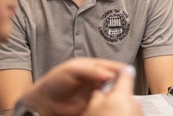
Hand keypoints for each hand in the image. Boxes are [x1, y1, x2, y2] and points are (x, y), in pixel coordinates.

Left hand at [18, 58, 137, 115]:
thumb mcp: (72, 69)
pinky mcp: (93, 106)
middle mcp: (96, 80)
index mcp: (93, 68)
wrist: (42, 103)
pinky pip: (105, 105)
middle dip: (121, 82)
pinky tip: (110, 105)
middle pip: (115, 79)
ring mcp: (95, 94)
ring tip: (118, 96)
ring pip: (112, 93)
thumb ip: (91, 70)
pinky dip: (109, 105)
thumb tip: (109, 74)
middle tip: (124, 86)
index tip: (129, 72)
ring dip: (116, 94)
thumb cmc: (54, 82)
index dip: (120, 69)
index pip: (111, 66)